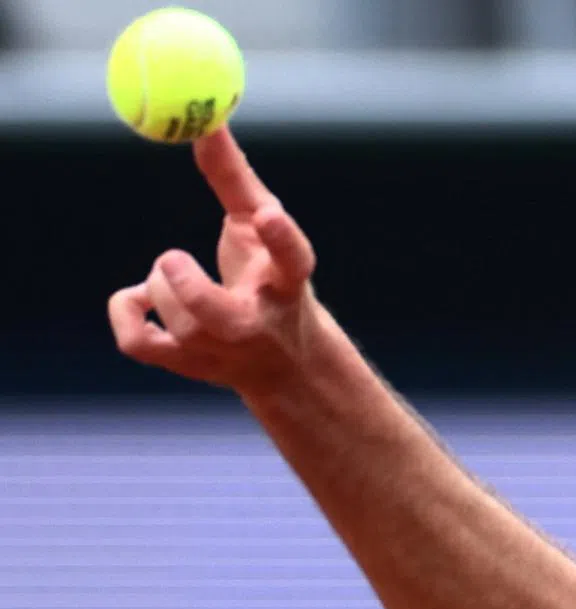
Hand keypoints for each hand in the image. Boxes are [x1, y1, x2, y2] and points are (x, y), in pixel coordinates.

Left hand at [108, 127, 318, 394]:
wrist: (282, 362)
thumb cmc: (267, 278)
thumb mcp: (258, 229)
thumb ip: (233, 177)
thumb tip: (207, 121)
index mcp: (286, 283)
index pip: (293, 261)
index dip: (282, 239)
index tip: (270, 214)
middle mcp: (258, 322)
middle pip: (217, 316)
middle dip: (191, 292)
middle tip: (171, 258)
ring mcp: (221, 351)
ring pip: (174, 316)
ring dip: (160, 285)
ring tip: (174, 274)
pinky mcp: (187, 366)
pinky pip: (137, 341)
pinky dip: (126, 309)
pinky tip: (141, 298)